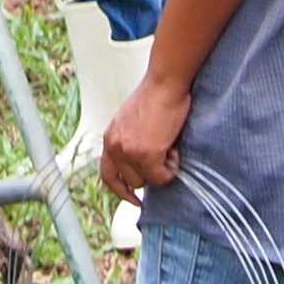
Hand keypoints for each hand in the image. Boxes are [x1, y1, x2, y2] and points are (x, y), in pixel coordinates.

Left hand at [100, 72, 187, 202]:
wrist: (165, 83)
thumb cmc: (156, 97)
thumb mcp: (131, 120)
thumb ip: (129, 141)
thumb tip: (141, 167)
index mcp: (110, 138)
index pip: (108, 175)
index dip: (121, 190)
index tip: (134, 200)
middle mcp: (115, 147)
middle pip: (132, 182)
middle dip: (150, 173)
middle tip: (165, 153)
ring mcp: (129, 152)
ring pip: (149, 181)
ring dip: (162, 169)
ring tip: (170, 146)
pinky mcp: (147, 155)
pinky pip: (163, 177)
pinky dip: (172, 168)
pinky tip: (175, 149)